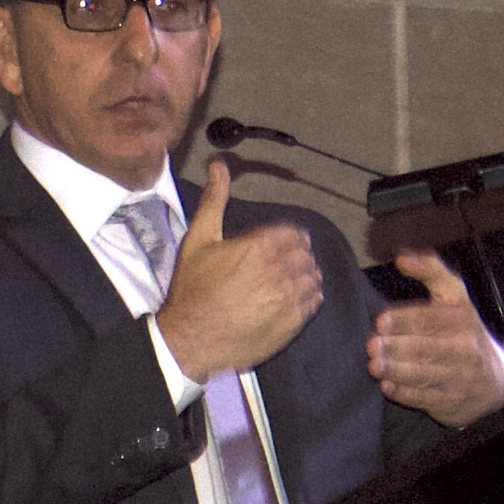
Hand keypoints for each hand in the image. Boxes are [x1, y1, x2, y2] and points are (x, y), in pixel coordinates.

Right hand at [153, 163, 323, 381]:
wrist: (190, 338)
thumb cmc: (192, 289)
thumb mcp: (198, 239)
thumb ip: (214, 200)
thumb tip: (218, 165)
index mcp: (259, 245)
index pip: (296, 233)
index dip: (289, 238)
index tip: (278, 246)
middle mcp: (278, 269)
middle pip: (306, 255)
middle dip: (296, 257)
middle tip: (279, 266)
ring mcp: (288, 298)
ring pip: (313, 277)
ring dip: (304, 276)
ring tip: (286, 283)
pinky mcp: (292, 323)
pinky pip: (314, 303)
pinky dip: (308, 298)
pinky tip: (290, 300)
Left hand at [367, 248, 503, 427]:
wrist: (494, 381)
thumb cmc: (462, 331)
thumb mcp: (453, 297)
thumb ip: (430, 272)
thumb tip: (401, 256)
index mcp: (462, 316)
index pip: (432, 318)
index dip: (405, 320)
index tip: (381, 321)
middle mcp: (464, 346)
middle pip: (425, 347)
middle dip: (395, 347)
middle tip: (371, 346)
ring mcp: (459, 375)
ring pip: (424, 373)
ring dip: (396, 370)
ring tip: (374, 365)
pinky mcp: (450, 400)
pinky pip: (425, 397)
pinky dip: (404, 392)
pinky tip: (388, 386)